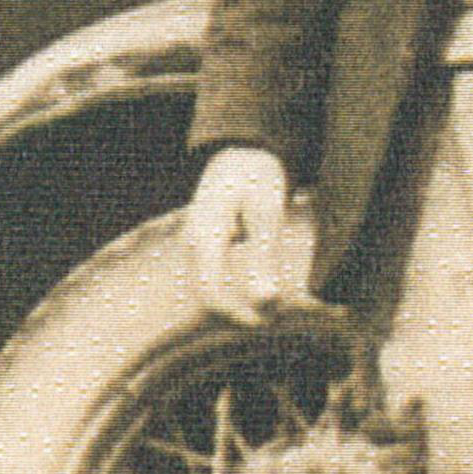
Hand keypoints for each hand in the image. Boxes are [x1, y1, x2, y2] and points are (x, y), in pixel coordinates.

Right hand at [183, 147, 308, 327]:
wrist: (244, 149)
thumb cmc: (258, 176)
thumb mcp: (267, 213)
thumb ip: (265, 257)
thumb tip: (266, 302)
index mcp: (204, 236)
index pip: (211, 293)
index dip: (238, 316)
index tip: (268, 324)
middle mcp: (194, 244)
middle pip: (209, 295)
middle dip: (239, 314)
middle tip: (278, 322)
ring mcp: (198, 244)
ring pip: (212, 288)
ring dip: (239, 305)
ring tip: (276, 313)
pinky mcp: (208, 245)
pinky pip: (217, 277)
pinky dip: (238, 291)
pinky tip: (265, 293)